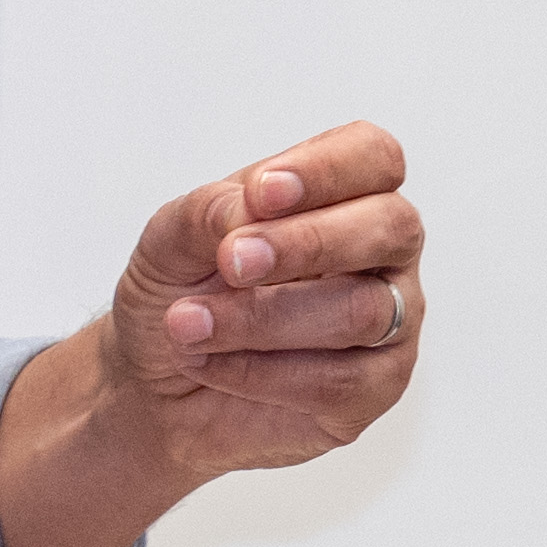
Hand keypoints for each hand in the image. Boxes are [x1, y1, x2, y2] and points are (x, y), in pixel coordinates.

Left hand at [101, 121, 422, 482]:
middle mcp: (381, 254)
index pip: (373, 156)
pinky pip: (339, 380)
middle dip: (307, 242)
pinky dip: (260, 371)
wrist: (155, 384)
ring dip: (262, 317)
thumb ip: (206, 214)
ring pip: (363, 311)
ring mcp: (389, 323)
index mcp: (343, 195)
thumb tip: (247, 210)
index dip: (328, 170)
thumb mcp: (169, 242)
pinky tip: (208, 364)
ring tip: (187, 324)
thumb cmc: (179, 294)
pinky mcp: (374, 390)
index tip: (261, 193)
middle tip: (230, 262)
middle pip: (391, 228)